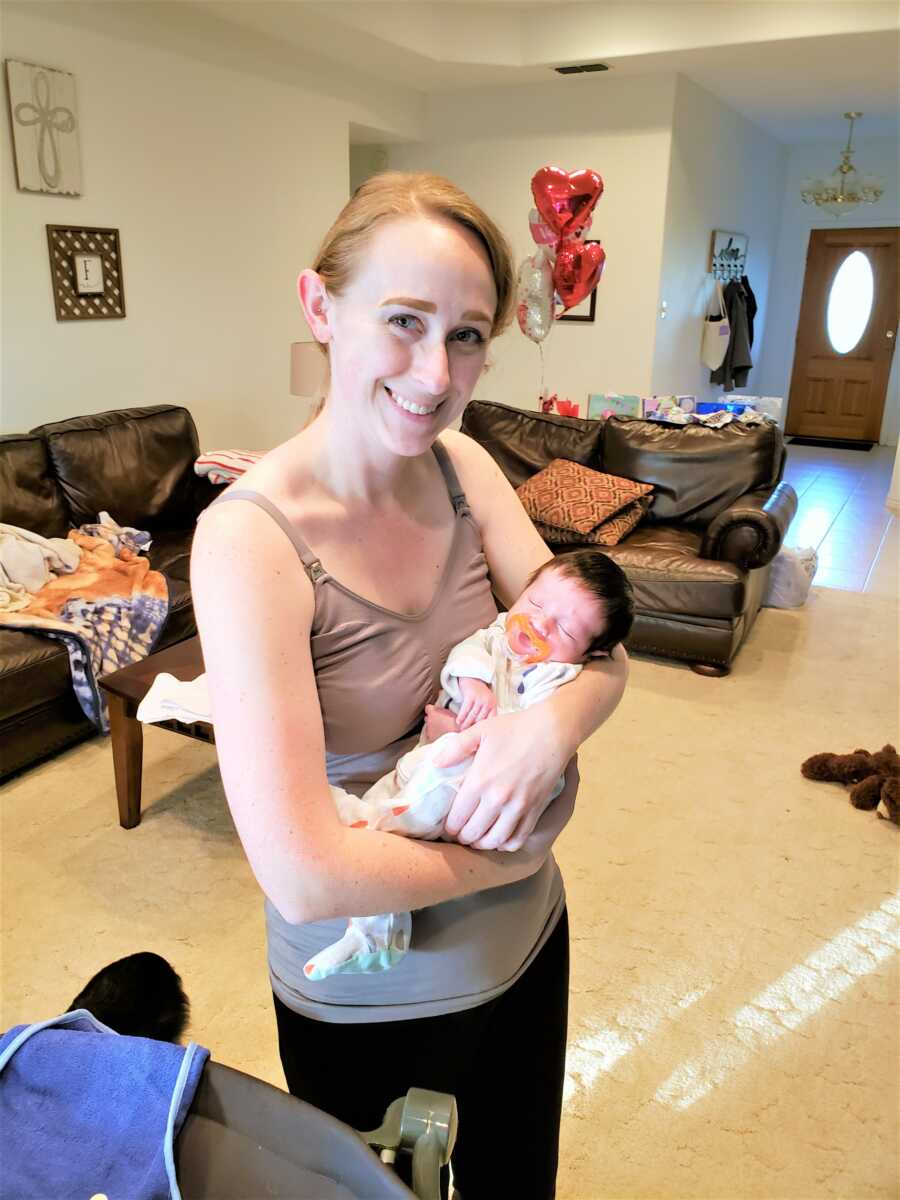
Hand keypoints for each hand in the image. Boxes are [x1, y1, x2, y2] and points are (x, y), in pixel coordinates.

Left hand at [433, 706, 571, 850]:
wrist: (552, 731)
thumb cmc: (514, 728)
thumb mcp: (480, 731)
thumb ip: (455, 748)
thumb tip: (436, 763)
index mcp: (480, 781)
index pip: (457, 818)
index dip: (449, 828)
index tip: (448, 827)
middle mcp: (497, 799)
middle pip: (473, 833)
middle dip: (463, 838)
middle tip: (460, 835)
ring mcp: (518, 807)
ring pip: (495, 841)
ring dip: (483, 845)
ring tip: (477, 840)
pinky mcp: (535, 810)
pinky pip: (518, 838)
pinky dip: (506, 845)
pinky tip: (500, 840)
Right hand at [455, 678, 497, 730]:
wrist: (472, 676)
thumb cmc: (478, 692)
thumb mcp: (486, 701)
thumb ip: (486, 713)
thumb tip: (481, 730)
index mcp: (493, 705)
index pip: (491, 720)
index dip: (484, 729)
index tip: (478, 735)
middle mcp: (488, 702)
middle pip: (481, 720)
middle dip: (473, 728)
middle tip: (467, 734)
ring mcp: (480, 699)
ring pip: (472, 716)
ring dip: (466, 724)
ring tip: (461, 729)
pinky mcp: (471, 696)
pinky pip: (465, 710)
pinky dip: (461, 717)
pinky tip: (458, 721)